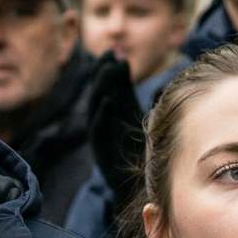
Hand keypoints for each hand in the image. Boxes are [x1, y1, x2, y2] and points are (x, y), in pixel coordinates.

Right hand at [86, 53, 145, 209]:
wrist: (142, 186)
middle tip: (110, 54)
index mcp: (113, 110)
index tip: (115, 51)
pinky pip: (98, 129)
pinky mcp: (101, 150)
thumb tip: (122, 61)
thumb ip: (127, 91)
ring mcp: (101, 135)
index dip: (109, 67)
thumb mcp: (136, 113)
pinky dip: (102, 114)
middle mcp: (104, 120)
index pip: (107, 84)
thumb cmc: (142, 151)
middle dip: (103, 72)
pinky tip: (109, 100)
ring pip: (96, 107)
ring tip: (109, 70)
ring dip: (102, 88)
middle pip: (99, 91)